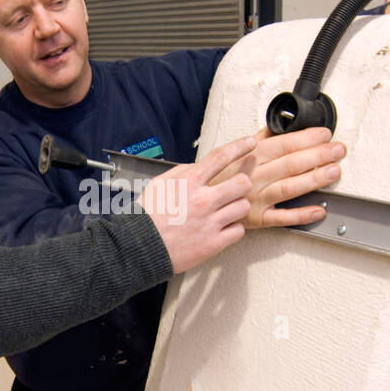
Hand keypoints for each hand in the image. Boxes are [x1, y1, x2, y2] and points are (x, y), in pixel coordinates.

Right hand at [137, 134, 254, 273]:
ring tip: (224, 210)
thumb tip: (200, 166)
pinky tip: (221, 227)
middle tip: (236, 187)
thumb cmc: (147, 216)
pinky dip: (233, 229)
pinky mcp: (213, 243)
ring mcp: (210, 222)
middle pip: (242, 183)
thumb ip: (183, 172)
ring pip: (243, 207)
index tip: (250, 143)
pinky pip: (238, 231)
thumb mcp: (159, 184)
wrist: (139, 247)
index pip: (221, 157)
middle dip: (242, 183)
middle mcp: (202, 200)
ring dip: (237, 207)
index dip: (239, 146)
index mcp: (189, 182)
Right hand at [212, 127, 345, 228]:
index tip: (324, 134)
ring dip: (314, 179)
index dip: (306, 138)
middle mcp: (254, 177)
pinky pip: (282, 218)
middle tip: (338, 149)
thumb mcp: (229, 152)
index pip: (283, 144)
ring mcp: (256, 199)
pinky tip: (319, 209)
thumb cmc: (213, 179)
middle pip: (290, 163)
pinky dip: (301, 215)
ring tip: (334, 172)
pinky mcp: (257, 219)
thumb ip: (258, 139)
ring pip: (289, 187)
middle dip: (318, 155)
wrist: (193, 205)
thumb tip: (279, 124)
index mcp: (250, 157)